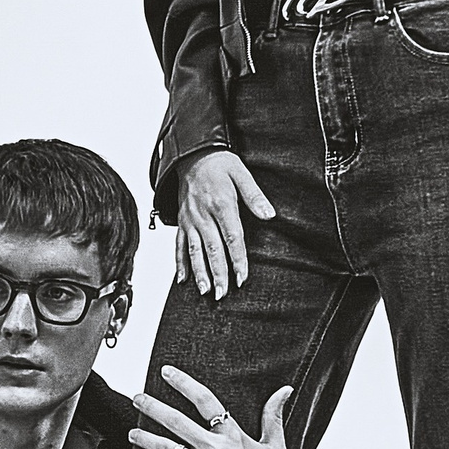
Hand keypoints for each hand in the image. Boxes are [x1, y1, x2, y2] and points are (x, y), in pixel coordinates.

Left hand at [128, 366, 323, 448]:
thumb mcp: (276, 448)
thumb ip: (274, 416)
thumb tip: (284, 390)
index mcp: (233, 436)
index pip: (205, 400)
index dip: (183, 383)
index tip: (167, 373)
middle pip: (177, 420)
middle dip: (153, 406)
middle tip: (138, 397)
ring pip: (166, 446)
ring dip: (144, 437)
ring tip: (132, 432)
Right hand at [176, 150, 274, 298]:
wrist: (192, 154)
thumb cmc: (219, 164)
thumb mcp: (241, 174)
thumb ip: (254, 196)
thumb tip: (269, 214)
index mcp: (221, 204)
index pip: (232, 238)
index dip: (238, 260)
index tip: (242, 278)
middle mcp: (203, 215)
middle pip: (213, 249)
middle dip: (218, 274)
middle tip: (222, 294)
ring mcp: (190, 220)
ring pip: (194, 251)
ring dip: (199, 272)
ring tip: (205, 291)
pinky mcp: (181, 221)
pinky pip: (179, 244)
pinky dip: (179, 263)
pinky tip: (183, 279)